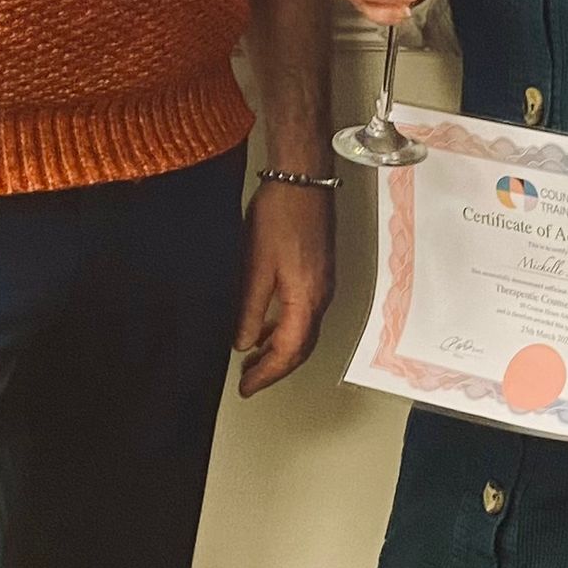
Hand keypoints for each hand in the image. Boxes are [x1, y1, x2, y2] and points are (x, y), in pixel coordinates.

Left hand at [234, 182, 336, 397]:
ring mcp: (323, 285)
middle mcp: (321, 297)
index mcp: (306, 299)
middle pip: (301, 348)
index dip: (267, 375)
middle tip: (248, 381)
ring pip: (303, 332)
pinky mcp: (319, 273)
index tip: (246, 388)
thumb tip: (244, 343)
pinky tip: (266, 328)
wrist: (303, 179)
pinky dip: (285, 329)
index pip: (288, 352)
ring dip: (279, 350)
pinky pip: (305, 314)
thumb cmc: (280, 215)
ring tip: (252, 360)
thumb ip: (251, 309)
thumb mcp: (255, 266)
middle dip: (275, 369)